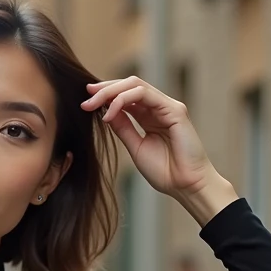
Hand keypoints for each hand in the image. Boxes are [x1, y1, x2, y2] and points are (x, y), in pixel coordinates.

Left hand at [81, 77, 236, 222]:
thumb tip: (105, 112)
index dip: (106, 94)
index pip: (126, 95)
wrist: (185, 186)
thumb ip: (123, 128)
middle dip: (105, 90)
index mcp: (150, 116)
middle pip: (129, 85)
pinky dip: (124, 100)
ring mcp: (168, 107)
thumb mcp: (135, 147)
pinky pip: (145, 95)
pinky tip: (110, 113)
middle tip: (86, 100)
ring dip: (111, 92)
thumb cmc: (165, 171)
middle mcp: (159, 107)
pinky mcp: (175, 110)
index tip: (86, 101)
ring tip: (93, 105)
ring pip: (136, 85)